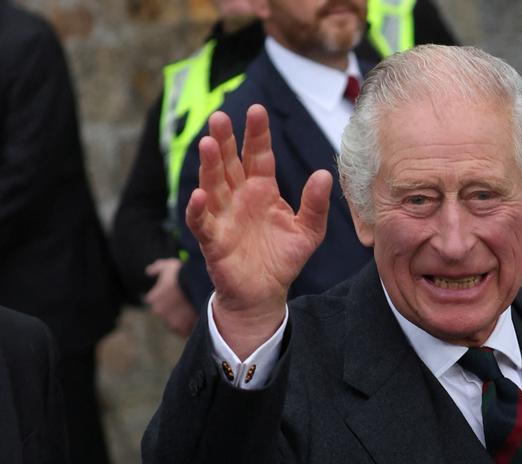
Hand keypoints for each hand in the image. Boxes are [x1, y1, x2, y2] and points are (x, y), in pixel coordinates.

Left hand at [142, 257, 195, 338]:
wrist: (198, 285)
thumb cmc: (181, 274)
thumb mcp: (167, 266)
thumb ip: (156, 269)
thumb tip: (149, 272)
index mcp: (152, 299)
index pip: (155, 302)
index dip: (165, 298)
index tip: (173, 295)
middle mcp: (159, 313)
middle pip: (165, 315)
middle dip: (172, 311)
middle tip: (183, 303)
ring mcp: (171, 324)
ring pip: (175, 324)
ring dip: (181, 320)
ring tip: (191, 311)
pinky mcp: (183, 331)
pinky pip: (185, 332)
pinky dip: (189, 327)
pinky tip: (195, 318)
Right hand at [185, 105, 331, 355]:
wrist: (264, 294)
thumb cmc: (282, 260)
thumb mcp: (308, 233)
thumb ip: (315, 206)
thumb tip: (324, 175)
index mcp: (262, 188)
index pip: (258, 155)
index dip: (257, 134)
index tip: (257, 111)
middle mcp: (239, 196)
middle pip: (230, 162)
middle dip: (225, 140)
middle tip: (220, 117)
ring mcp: (223, 215)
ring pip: (213, 184)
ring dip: (209, 164)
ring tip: (207, 143)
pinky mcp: (212, 239)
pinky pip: (201, 221)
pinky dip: (197, 209)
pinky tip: (199, 195)